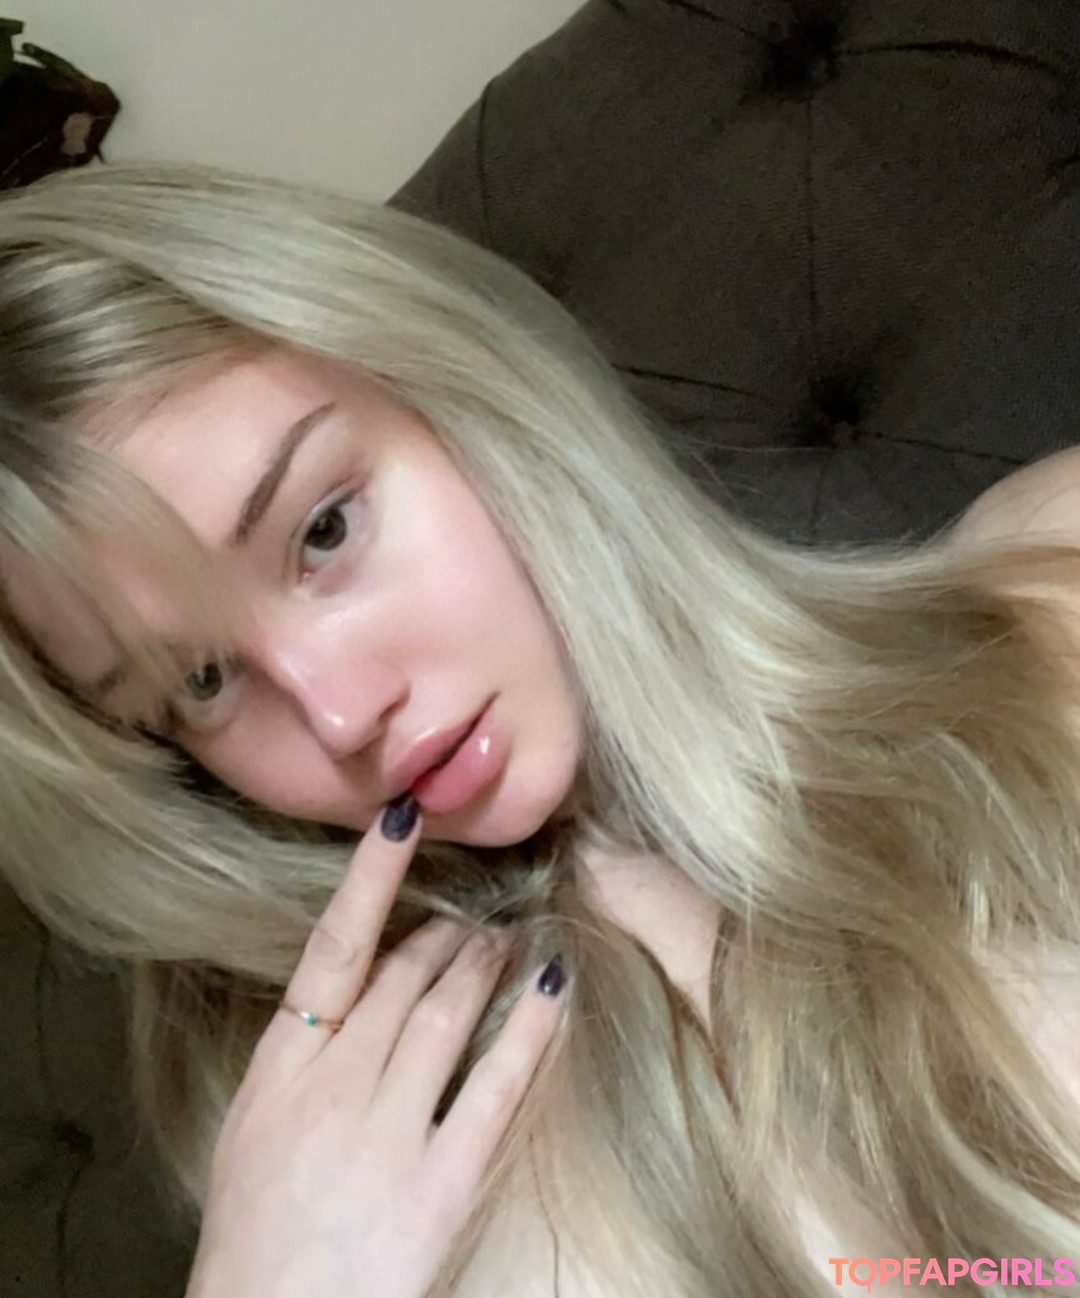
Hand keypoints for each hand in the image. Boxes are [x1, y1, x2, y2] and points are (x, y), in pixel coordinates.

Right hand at [185, 794, 565, 1297]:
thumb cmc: (254, 1232)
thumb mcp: (255, 1128)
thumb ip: (306, 1054)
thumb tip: (360, 987)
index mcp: (281, 1069)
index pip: (333, 948)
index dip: (372, 877)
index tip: (404, 818)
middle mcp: (334, 1087)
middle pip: (403, 978)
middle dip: (445, 937)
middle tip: (476, 912)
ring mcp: (386, 1134)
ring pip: (446, 1015)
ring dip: (483, 965)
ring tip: (508, 934)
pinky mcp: (437, 1185)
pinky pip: (494, 1088)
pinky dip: (527, 1031)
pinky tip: (552, 990)